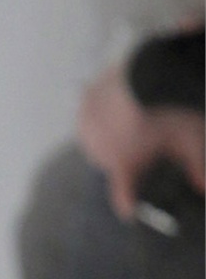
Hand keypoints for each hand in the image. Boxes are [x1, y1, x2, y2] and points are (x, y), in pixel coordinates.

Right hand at [77, 62, 205, 216]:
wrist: (153, 67)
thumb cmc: (172, 107)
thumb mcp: (191, 140)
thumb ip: (197, 168)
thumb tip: (203, 188)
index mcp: (124, 165)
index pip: (122, 198)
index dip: (129, 206)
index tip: (131, 211)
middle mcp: (100, 151)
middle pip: (112, 165)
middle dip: (126, 158)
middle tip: (145, 142)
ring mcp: (88, 127)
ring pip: (97, 143)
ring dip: (110, 138)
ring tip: (131, 122)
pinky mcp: (85, 103)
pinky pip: (89, 118)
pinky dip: (101, 116)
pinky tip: (118, 107)